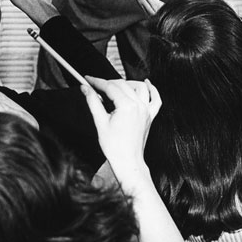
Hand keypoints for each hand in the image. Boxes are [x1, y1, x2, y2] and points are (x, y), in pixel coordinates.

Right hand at [81, 76, 160, 191]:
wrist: (127, 162)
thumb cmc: (115, 147)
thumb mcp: (100, 122)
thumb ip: (93, 102)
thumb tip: (85, 89)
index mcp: (127, 106)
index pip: (110, 86)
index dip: (97, 81)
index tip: (88, 79)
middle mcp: (139, 105)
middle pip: (122, 84)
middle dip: (108, 82)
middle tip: (96, 85)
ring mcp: (146, 110)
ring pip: (139, 87)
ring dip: (127, 83)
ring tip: (115, 85)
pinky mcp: (150, 115)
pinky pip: (155, 98)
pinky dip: (152, 89)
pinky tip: (147, 83)